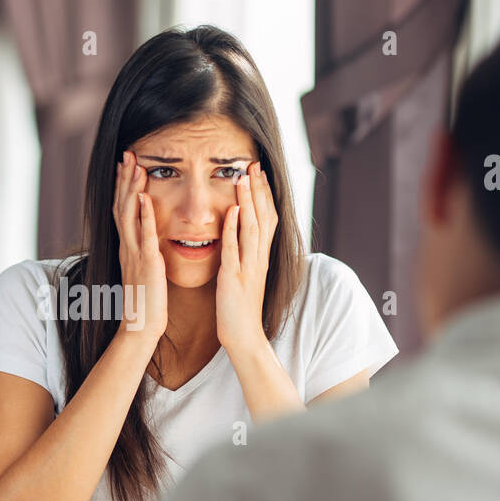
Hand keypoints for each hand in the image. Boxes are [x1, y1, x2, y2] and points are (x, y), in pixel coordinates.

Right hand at [113, 151, 167, 342]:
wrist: (140, 327)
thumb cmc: (145, 302)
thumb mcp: (143, 271)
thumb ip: (144, 253)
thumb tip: (148, 241)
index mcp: (128, 248)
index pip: (122, 210)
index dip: (123, 187)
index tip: (126, 165)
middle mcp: (127, 247)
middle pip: (121, 205)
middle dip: (124, 179)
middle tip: (127, 154)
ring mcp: (135, 254)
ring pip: (129, 215)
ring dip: (132, 189)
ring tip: (135, 166)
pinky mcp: (146, 264)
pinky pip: (144, 235)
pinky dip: (144, 215)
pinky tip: (146, 198)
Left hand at [216, 161, 278, 354]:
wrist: (244, 336)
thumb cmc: (240, 307)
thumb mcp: (246, 275)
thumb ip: (245, 254)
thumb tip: (242, 233)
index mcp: (260, 257)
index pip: (267, 218)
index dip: (263, 194)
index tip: (258, 172)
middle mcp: (258, 258)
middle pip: (263, 217)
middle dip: (258, 190)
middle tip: (253, 164)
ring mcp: (248, 267)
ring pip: (252, 228)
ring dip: (248, 201)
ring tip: (243, 178)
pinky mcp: (234, 278)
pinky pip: (235, 249)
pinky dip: (234, 229)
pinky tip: (232, 211)